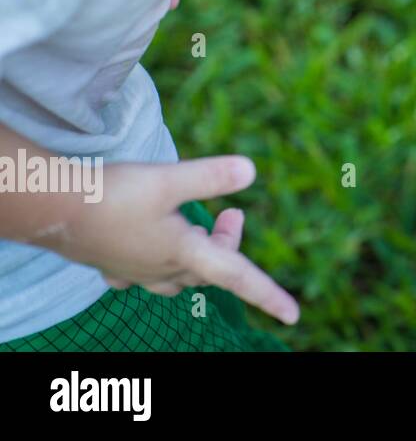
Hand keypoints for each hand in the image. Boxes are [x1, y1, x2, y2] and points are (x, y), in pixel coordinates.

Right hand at [39, 155, 298, 324]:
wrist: (51, 211)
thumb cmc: (113, 196)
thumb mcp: (169, 180)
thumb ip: (210, 177)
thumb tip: (252, 169)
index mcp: (184, 253)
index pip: (238, 277)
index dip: (269, 295)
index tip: (295, 316)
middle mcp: (161, 269)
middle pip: (210, 268)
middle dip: (228, 243)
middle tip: (233, 211)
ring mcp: (135, 270)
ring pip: (179, 274)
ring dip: (198, 252)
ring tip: (199, 225)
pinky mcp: (112, 263)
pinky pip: (142, 272)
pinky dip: (157, 260)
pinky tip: (150, 249)